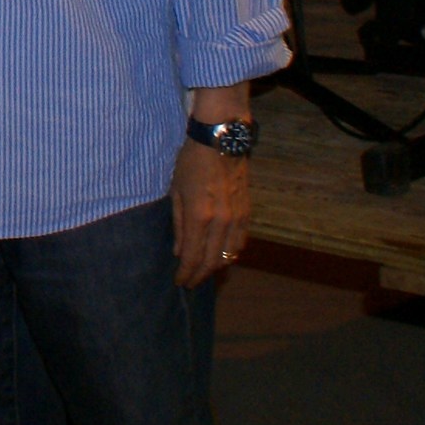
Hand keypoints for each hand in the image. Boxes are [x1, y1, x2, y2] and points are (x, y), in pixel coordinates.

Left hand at [169, 139, 250, 286]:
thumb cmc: (191, 162)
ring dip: (215, 268)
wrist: (221, 142)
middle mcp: (221, 221)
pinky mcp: (248, 213)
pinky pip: (240, 242)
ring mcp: (238, 218)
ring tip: (203, 272)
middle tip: (189, 282)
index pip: (192, 256)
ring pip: (229, 255)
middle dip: (199, 275)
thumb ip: (177, 224)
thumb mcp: (176, 191)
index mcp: (199, 216)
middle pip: (211, 261)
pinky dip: (230, 254)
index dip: (186, 273)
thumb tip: (178, 252)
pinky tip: (221, 256)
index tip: (179, 281)